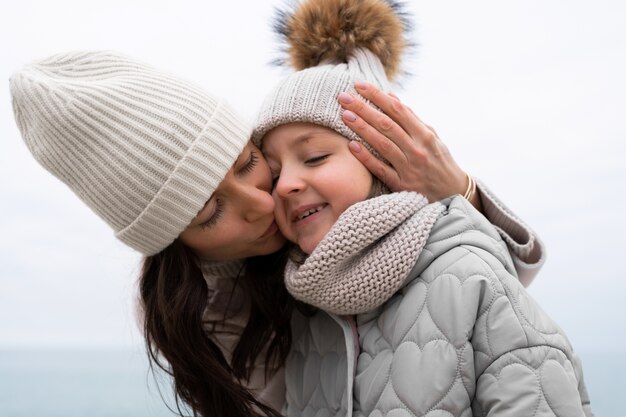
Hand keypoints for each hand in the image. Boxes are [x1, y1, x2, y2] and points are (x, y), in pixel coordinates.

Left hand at [338, 82, 479, 208]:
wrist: (453, 194)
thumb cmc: (439, 161)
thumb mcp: (431, 137)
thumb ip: (411, 118)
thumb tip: (391, 96)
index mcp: (425, 134)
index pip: (398, 109)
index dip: (377, 96)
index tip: (359, 85)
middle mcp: (417, 149)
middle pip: (386, 125)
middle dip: (364, 109)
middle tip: (344, 97)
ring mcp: (409, 168)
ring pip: (382, 144)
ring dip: (362, 129)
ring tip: (345, 116)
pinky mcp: (402, 186)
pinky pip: (381, 170)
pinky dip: (367, 157)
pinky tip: (352, 145)